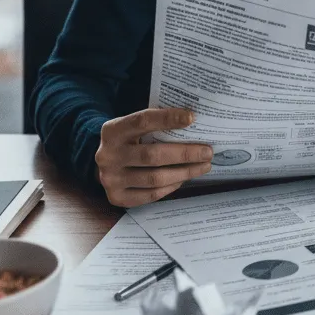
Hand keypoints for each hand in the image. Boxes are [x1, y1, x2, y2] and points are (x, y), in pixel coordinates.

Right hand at [95, 108, 213, 206]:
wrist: (106, 163)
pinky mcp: (117, 197)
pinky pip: (151, 194)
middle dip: (185, 154)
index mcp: (113, 131)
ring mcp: (110, 179)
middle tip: (208, 152)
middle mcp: (108, 155)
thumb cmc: (130, 140)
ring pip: (155, 178)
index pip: (142, 121)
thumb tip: (193, 122)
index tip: (192, 118)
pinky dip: (171, 186)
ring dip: (184, 172)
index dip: (167, 118)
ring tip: (203, 166)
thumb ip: (157, 123)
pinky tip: (184, 178)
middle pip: (153, 155)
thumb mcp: (135, 127)